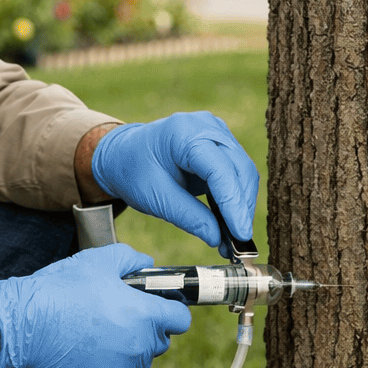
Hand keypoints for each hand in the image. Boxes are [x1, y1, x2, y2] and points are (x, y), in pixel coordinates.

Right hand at [0, 243, 190, 367]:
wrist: (26, 325)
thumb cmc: (61, 290)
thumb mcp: (99, 261)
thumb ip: (132, 259)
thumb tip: (146, 264)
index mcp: (145, 315)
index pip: (181, 319)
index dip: (172, 309)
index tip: (158, 306)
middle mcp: (140, 345)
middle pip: (161, 341)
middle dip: (148, 328)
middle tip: (121, 314)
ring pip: (140, 361)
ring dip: (130, 349)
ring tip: (102, 332)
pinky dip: (111, 367)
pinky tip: (91, 350)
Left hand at [91, 112, 258, 248]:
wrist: (124, 155)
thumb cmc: (134, 171)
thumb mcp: (155, 197)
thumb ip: (188, 217)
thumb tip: (218, 238)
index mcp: (184, 133)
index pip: (220, 169)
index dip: (233, 203)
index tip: (240, 232)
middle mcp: (206, 126)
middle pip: (239, 168)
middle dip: (242, 207)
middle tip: (239, 241)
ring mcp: (216, 132)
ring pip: (243, 171)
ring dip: (242, 205)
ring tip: (233, 237)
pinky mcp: (221, 144)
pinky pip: (237, 172)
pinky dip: (236, 198)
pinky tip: (231, 222)